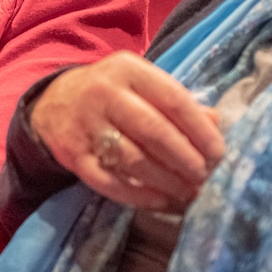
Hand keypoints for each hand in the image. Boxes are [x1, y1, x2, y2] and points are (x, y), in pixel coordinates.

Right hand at [30, 51, 224, 210]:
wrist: (52, 103)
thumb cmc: (112, 94)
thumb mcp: (142, 85)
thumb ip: (177, 102)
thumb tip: (216, 124)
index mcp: (129, 70)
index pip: (173, 99)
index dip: (199, 130)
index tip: (218, 153)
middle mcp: (104, 93)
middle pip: (153, 130)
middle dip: (184, 158)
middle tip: (205, 177)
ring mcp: (85, 125)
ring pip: (132, 159)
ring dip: (166, 181)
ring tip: (188, 193)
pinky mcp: (72, 155)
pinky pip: (109, 181)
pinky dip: (138, 196)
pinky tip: (161, 202)